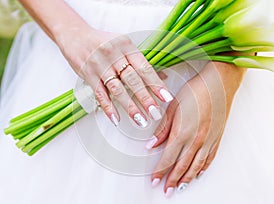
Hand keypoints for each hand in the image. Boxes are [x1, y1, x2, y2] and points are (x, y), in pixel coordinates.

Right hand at [57, 27, 172, 126]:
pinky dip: (108, 107)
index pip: (144, 67)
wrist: (75, 35)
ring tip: (140, 120)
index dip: (156, 83)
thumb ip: (141, 62)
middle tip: (155, 113)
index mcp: (126, 46)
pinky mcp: (88, 74)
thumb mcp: (124, 46)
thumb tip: (162, 77)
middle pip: (132, 79)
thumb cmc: (103, 42)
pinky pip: (99, 93)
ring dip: (129, 106)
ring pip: (117, 89)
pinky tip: (116, 119)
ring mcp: (100, 65)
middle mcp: (114, 55)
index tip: (166, 97)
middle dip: (145, 98)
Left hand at [146, 62, 245, 196]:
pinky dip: (203, 168)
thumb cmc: (196, 91)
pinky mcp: (217, 138)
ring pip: (196, 166)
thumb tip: (152, 144)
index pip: (168, 158)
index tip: (154, 180)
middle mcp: (196, 140)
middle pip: (182, 166)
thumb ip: (163, 129)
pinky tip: (199, 174)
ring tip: (180, 187)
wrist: (219, 84)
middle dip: (172, 180)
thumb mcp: (173, 108)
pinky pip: (209, 158)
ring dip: (187, 179)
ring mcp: (208, 140)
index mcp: (182, 132)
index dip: (160, 171)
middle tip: (166, 190)